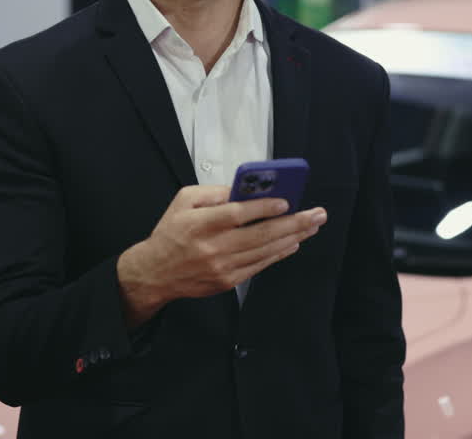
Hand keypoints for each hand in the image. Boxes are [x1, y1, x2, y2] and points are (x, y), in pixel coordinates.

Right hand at [117, 185, 325, 326]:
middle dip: (293, 223)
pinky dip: (279, 253)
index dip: (263, 208)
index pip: (236, 214)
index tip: (286, 202)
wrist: (155, 273)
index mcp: (199, 223)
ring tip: (312, 225)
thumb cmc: (171, 233)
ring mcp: (222, 267)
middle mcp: (212, 247)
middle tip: (316, 214)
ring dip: (293, 237)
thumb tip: (244, 189)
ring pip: (265, 251)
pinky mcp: (227, 281)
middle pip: (260, 234)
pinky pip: (260, 266)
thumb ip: (213, 192)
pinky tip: (294, 242)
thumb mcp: (183, 201)